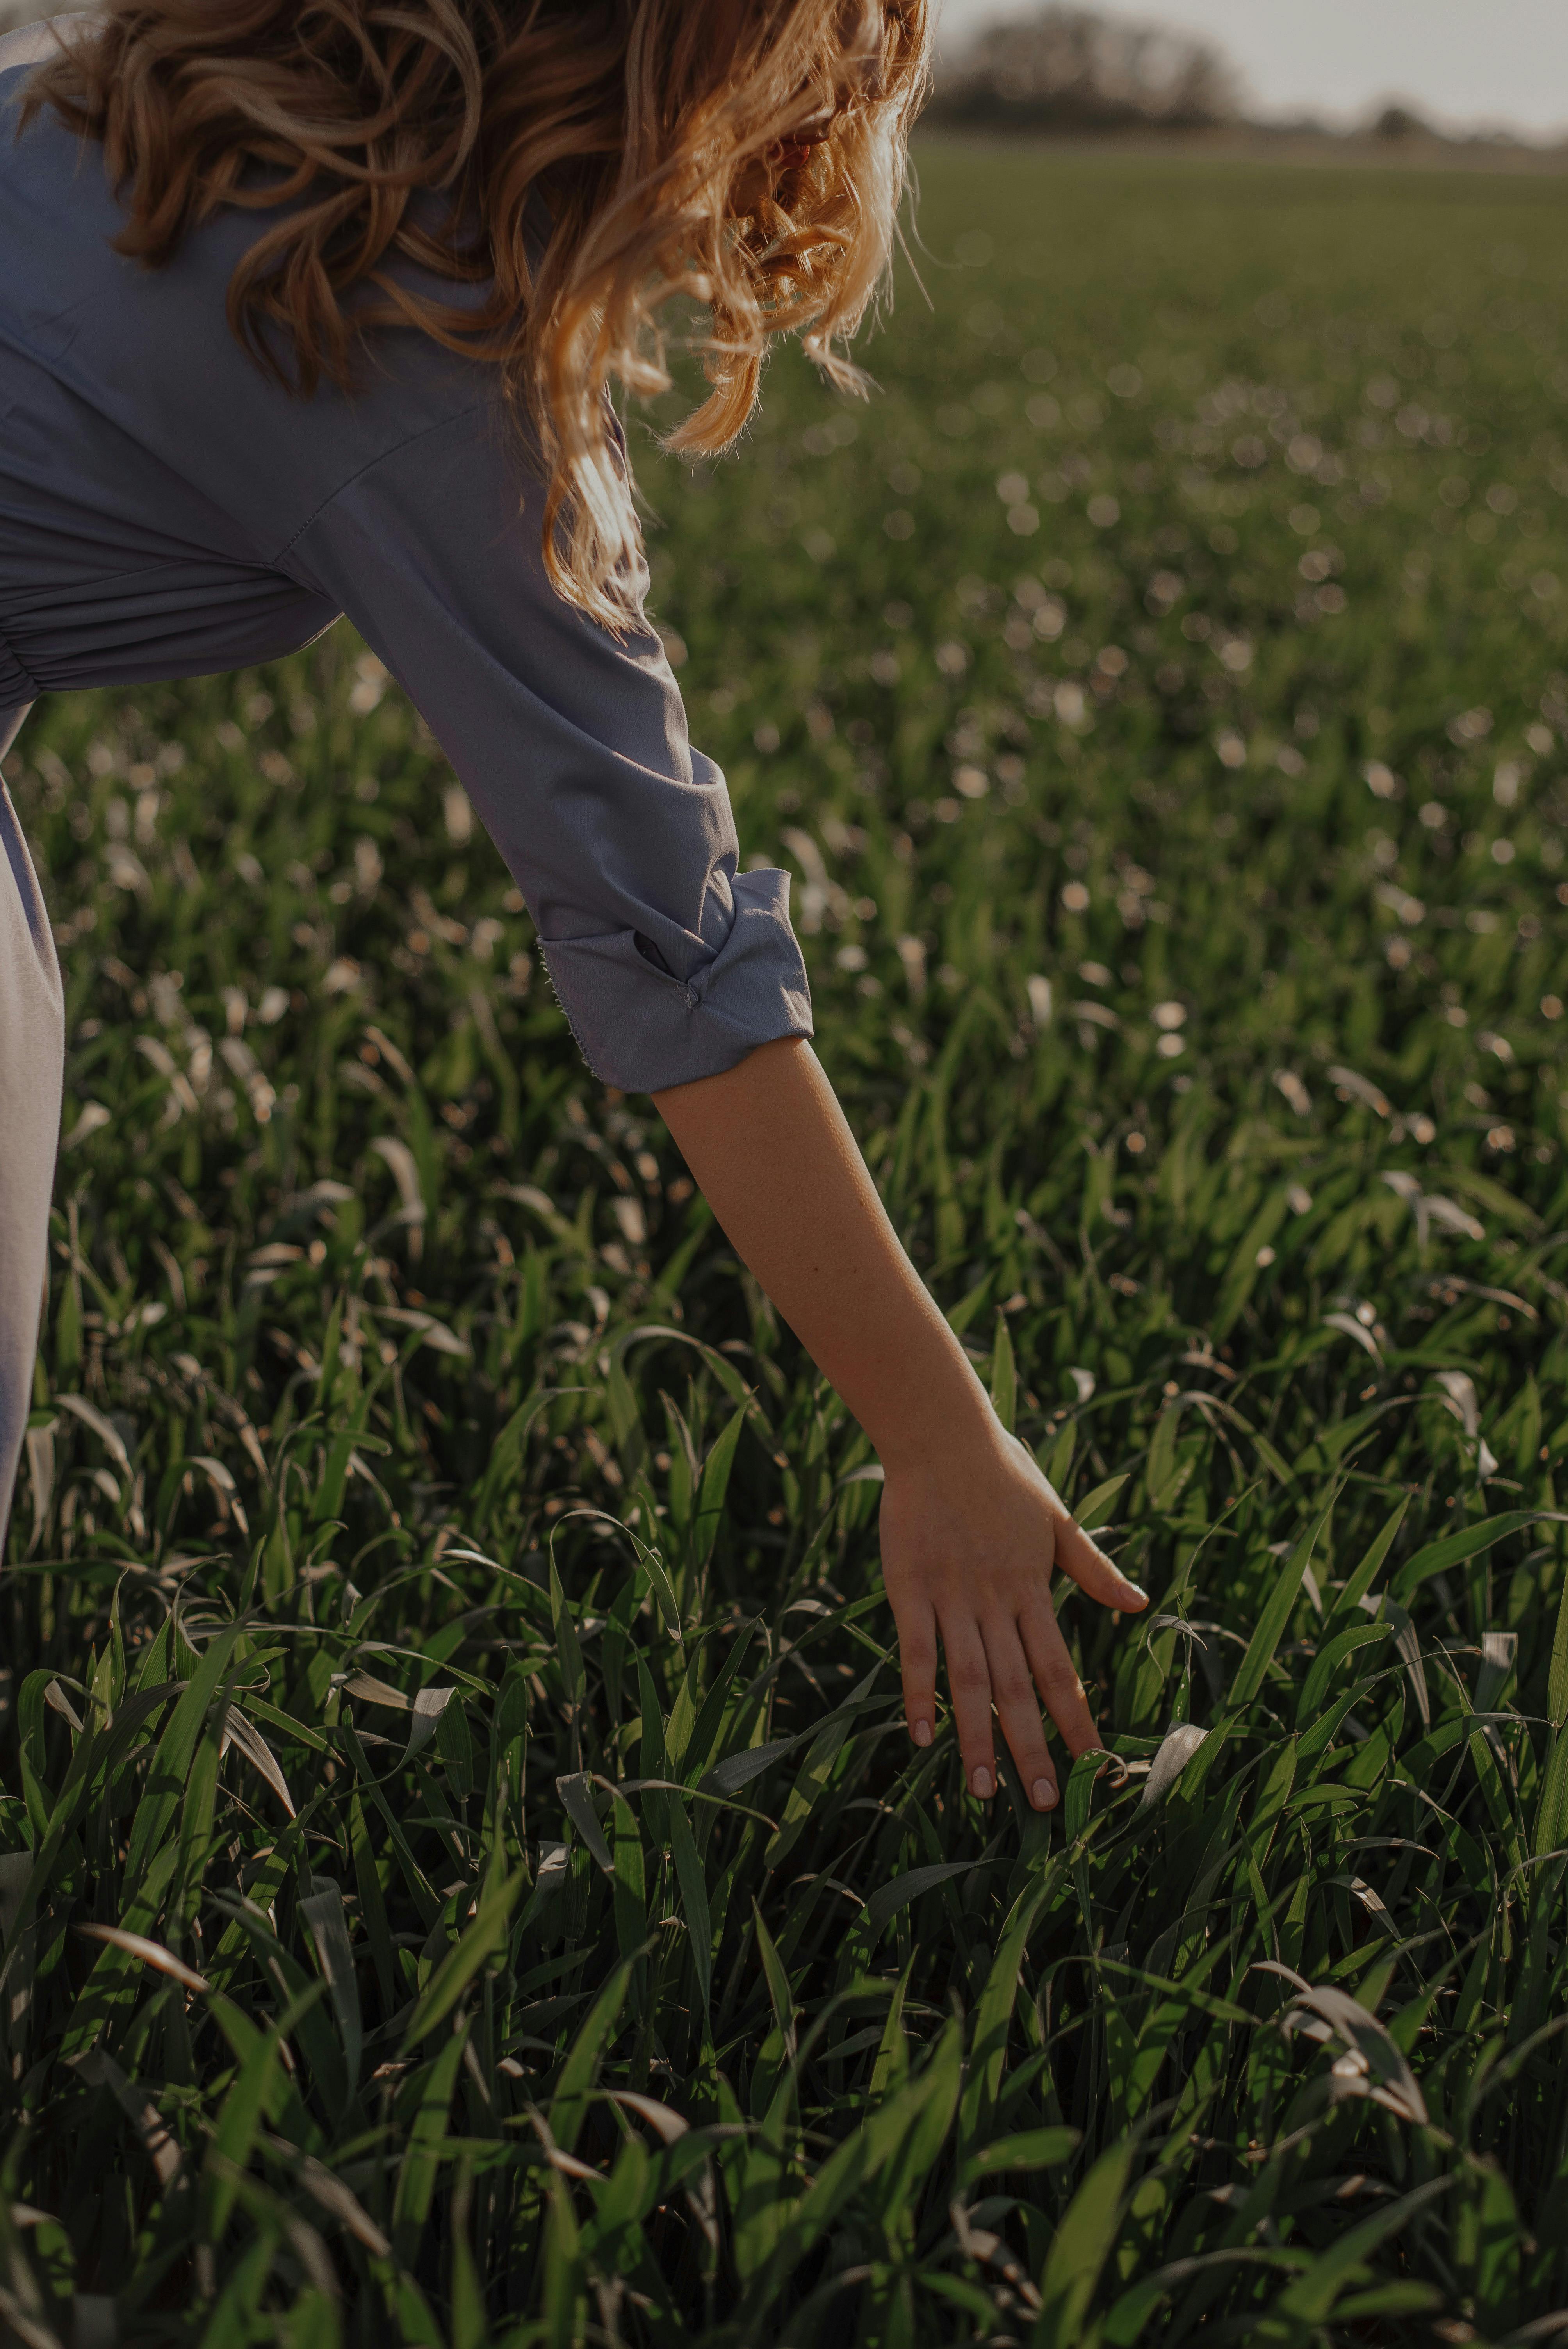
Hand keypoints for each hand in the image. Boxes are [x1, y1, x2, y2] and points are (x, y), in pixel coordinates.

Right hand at [878, 1428, 1147, 1811]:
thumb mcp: (1057, 1519)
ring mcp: (950, 1595)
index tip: (1095, 1766)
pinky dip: (919, 1692)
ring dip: (976, 1737)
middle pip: (1017, 1686)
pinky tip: (923, 1736)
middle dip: (1031, 1747)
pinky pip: (915, 1648)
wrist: (942, 1433)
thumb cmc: (1002, 1472)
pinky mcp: (909, 1586)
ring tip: (983, 1792)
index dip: (1077, 1719)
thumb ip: (1094, 1568)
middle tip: (1042, 1803)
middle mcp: (995, 1600)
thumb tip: (1141, 1605)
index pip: (1060, 1667)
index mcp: (1033, 1587)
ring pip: (968, 1678)